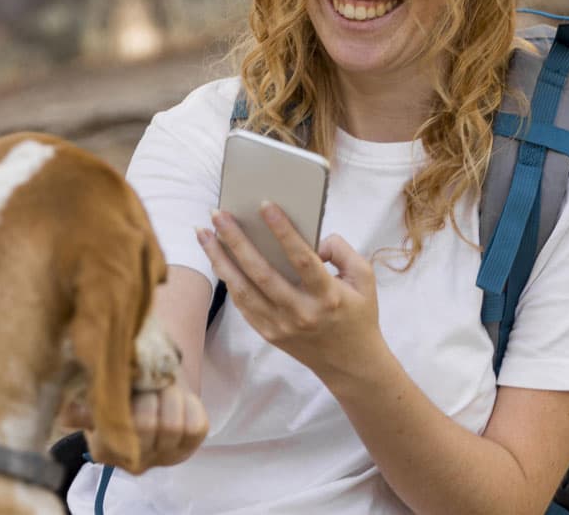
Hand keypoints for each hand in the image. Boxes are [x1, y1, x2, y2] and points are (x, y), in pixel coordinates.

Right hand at [60, 375, 208, 470]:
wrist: (152, 389)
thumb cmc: (122, 390)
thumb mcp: (100, 393)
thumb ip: (84, 405)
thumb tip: (67, 415)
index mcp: (103, 449)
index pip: (116, 429)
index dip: (124, 402)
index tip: (125, 382)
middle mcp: (133, 461)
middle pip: (146, 425)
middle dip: (148, 395)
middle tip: (147, 380)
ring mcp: (164, 457)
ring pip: (173, 425)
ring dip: (169, 397)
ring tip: (162, 386)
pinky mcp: (190, 448)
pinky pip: (196, 427)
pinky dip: (189, 405)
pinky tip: (178, 399)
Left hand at [197, 202, 381, 377]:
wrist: (350, 363)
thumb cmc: (358, 314)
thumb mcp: (364, 278)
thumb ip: (342, 250)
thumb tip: (313, 238)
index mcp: (327, 296)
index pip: (302, 259)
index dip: (283, 230)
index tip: (265, 205)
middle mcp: (301, 313)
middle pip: (261, 272)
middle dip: (236, 240)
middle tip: (219, 214)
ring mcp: (281, 326)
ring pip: (242, 289)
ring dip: (219, 259)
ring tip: (204, 233)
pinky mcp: (268, 334)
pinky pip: (242, 304)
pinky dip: (228, 279)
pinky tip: (217, 258)